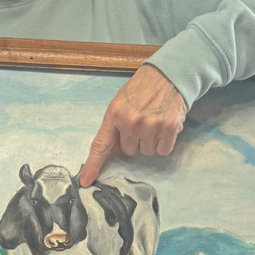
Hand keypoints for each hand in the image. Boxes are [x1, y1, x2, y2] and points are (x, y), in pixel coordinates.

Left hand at [79, 64, 186, 186]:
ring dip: (151, 141)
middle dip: (135, 140)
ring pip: (146, 151)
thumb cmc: (142, 88)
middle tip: (142, 122)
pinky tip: (165, 126)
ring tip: (154, 121)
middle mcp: (131, 121)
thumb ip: (115, 125)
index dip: (92, 165)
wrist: (169, 74)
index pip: (100, 145)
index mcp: (115, 113)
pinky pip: (163, 150)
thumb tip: (111, 149)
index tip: (85, 180)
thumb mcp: (121, 101)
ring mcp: (150, 125)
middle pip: (129, 150)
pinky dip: (165, 142)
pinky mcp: (169, 128)